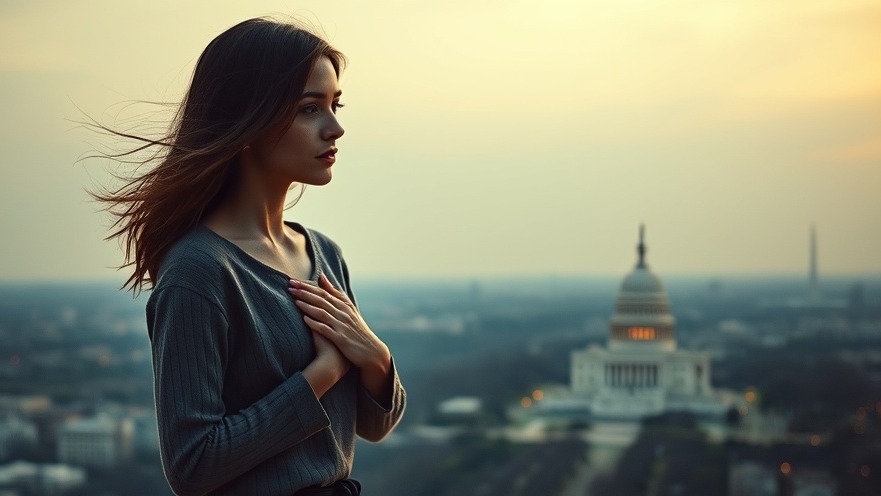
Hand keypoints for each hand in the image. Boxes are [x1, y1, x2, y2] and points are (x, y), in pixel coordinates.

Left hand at [289, 274, 391, 398]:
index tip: (294, 281)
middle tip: (290, 286)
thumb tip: (321, 276)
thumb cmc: (357, 330)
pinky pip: (326, 329)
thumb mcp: (348, 309)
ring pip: (323, 313)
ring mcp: (342, 326)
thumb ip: (335, 294)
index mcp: (346, 306)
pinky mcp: (341, 339)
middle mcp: (344, 314)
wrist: (371, 351)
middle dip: (305, 292)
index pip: (324, 292)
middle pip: (322, 300)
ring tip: (294, 300)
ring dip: (308, 306)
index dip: (308, 286)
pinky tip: (305, 320)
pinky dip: (315, 323)